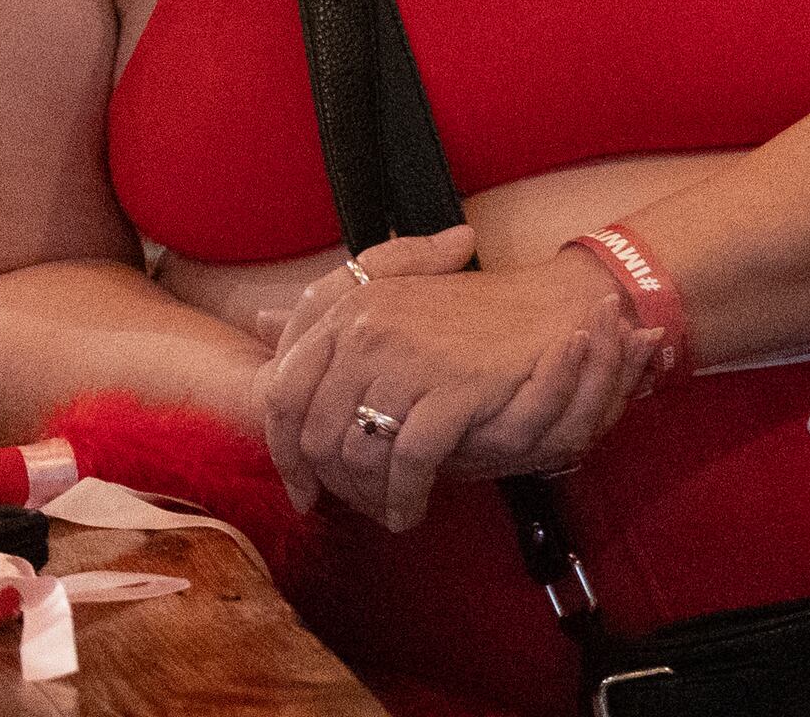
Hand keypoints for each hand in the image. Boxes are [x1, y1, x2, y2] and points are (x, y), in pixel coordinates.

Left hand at [255, 227, 651, 530]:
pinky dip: (405, 497)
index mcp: (347, 307)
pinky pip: (409, 462)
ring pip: (358, 453)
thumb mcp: (391, 300)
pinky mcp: (452, 387)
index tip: (303, 485)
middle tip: (352, 508)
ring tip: (386, 510)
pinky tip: (412, 508)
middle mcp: (367, 326)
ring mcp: (408, 355)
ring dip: (368, 498)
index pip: (281, 389)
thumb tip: (259, 320)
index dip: (283, 448)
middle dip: (329, 484)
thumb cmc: (468, 313)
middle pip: (313, 432)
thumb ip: (329, 313)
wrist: (550, 309)